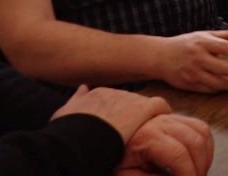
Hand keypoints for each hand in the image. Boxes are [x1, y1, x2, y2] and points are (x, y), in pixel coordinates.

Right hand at [52, 85, 170, 141]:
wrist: (78, 139)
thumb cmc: (68, 132)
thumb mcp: (64, 114)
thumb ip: (75, 100)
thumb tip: (83, 88)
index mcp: (98, 94)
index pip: (116, 100)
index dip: (120, 114)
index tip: (122, 125)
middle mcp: (116, 93)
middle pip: (131, 103)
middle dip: (134, 116)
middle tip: (137, 130)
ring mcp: (130, 99)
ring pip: (146, 105)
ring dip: (148, 117)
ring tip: (150, 131)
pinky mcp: (143, 108)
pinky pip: (160, 106)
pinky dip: (163, 114)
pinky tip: (163, 126)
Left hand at [115, 114, 213, 175]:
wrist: (94, 143)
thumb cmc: (110, 162)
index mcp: (147, 136)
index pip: (180, 156)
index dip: (189, 175)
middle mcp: (160, 121)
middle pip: (195, 140)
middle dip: (200, 167)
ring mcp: (166, 116)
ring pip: (201, 129)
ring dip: (205, 154)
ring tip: (197, 173)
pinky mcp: (170, 116)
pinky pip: (196, 124)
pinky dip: (202, 143)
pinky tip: (195, 160)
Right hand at [158, 31, 227, 92]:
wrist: (161, 56)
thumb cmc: (185, 44)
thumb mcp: (203, 34)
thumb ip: (224, 35)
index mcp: (202, 43)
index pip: (224, 47)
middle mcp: (198, 58)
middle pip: (223, 68)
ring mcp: (193, 73)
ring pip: (217, 83)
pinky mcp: (189, 85)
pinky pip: (208, 90)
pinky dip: (219, 88)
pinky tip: (226, 85)